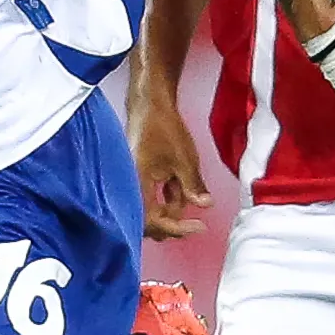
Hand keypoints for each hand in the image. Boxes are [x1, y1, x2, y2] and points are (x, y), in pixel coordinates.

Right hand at [124, 74, 213, 238]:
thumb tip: (204, 205)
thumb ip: (193, 187)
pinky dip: (166, 198)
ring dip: (171, 209)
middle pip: (148, 222)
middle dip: (172, 223)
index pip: (153, 221)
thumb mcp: (184, 161)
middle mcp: (129, 188)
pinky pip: (151, 197)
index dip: (177, 228)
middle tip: (195, 223)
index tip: (199, 226)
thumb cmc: (162, 128)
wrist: (149, 106)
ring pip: (151, 210)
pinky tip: (181, 190)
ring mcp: (133, 184)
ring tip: (191, 196)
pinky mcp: (137, 178)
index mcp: (136, 186)